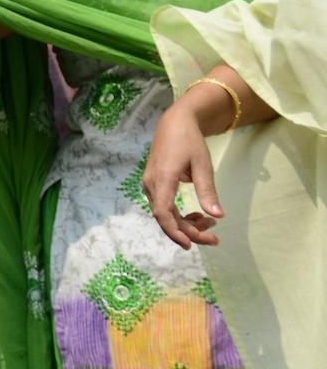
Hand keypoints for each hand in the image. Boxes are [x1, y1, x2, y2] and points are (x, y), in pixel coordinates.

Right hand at [143, 96, 223, 248]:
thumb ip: (208, 191)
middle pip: (165, 218)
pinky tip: (197, 214)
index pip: (163, 213)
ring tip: (210, 223)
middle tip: (215, 238)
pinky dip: (180, 215)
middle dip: (189, 231)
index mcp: (162, 179)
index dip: (175, 232)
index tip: (191, 245)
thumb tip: (218, 215)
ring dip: (186, 223)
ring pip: (165, 214)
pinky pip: (164, 206)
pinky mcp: (154, 184)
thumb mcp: (203, 164)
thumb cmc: (189, 141)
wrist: (174, 123)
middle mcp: (151, 184)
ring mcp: (150, 184)